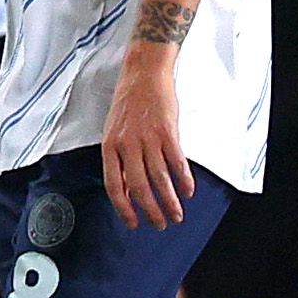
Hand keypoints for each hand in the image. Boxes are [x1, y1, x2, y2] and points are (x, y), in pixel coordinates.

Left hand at [101, 47, 194, 229]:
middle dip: (151, 210)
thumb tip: (128, 189)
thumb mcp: (115, 132)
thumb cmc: (129, 102)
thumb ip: (121, 160)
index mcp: (110, 147)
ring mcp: (148, 138)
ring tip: (176, 214)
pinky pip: (176, 161)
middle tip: (160, 224)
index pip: (114, 186)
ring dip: (169, 201)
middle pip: (139, 187)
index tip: (133, 223)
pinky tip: (188, 191)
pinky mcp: (167, 131)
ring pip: (159, 178)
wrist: (144, 74)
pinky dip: (183, 179)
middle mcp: (127, 144)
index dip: (123, 208)